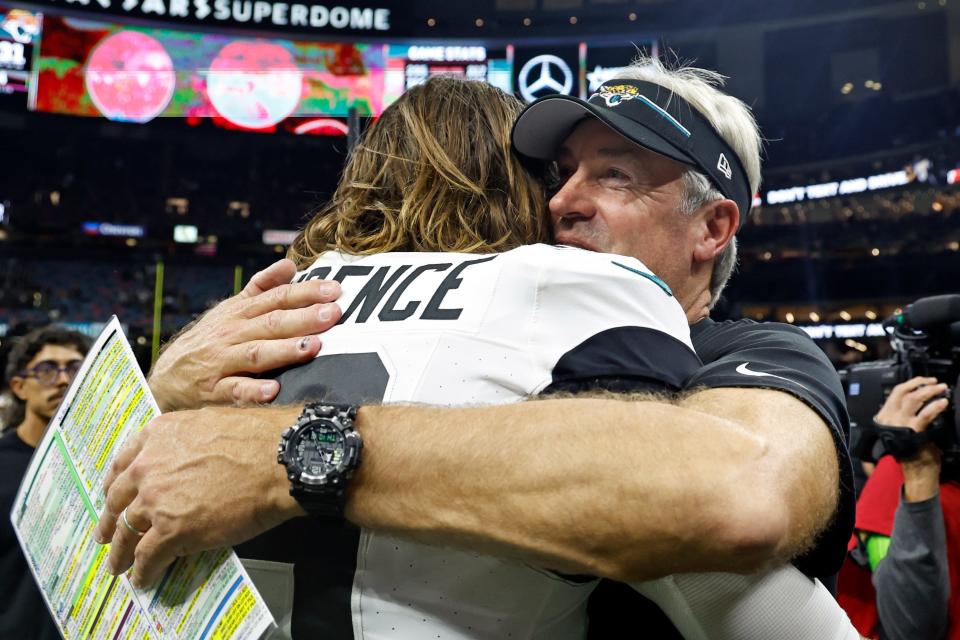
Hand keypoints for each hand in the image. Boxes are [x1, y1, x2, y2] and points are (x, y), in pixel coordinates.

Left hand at [93, 405, 304, 586]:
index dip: (114, 485)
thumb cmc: (258, 438)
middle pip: (118, 500)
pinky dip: (143, 570)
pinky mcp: (171, 530)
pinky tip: (143, 578)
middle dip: (110, 521)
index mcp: (158, 436)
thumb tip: (189, 458)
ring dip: (121, 552)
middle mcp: (148, 466)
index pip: (123, 464)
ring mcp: (156, 500)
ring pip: (127, 531)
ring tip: (119, 565)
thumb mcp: (211, 422)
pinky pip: (148, 555)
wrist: (278, 459)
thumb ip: (186, 441)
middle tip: (106, 536)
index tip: (112, 497)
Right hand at [148, 259, 341, 410]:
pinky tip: (273, 391)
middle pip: (271, 323)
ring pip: (256, 354)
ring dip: (285, 350)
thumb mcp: (230, 309)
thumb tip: (290, 264)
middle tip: (333, 314)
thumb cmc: (209, 340)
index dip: (305, 293)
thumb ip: (261, 287)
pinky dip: (253, 391)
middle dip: (304, 318)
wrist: (166, 376)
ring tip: (312, 347)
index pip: (276, 297)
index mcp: (239, 313)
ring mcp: (222, 361)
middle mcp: (232, 334)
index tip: (334, 290)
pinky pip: (234, 390)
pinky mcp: (214, 390)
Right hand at [874, 376, 948, 501]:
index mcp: (884, 417)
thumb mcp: (902, 431)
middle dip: (920, 383)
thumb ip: (904, 416)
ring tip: (941, 389)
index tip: (923, 382)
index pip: (895, 393)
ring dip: (929, 391)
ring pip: (914, 398)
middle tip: (934, 382)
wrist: (915, 472)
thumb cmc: (912, 453)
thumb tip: (918, 400)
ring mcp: (900, 423)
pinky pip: (926, 413)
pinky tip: (943, 403)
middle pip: (903, 392)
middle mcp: (889, 418)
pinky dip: (936, 405)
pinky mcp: (914, 429)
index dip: (911, 384)